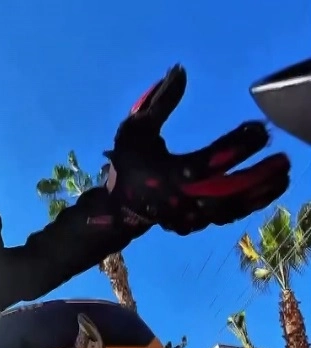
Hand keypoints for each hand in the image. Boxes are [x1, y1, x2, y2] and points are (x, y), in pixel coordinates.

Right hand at [104, 65, 289, 235]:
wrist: (118, 208)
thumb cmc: (129, 162)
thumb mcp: (137, 127)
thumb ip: (160, 101)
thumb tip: (181, 70)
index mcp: (169, 174)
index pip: (211, 161)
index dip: (238, 147)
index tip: (259, 130)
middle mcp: (183, 199)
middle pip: (228, 191)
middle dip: (258, 175)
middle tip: (283, 159)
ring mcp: (190, 216)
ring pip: (230, 208)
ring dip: (259, 194)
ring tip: (282, 177)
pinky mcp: (195, 224)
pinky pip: (225, 217)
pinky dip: (247, 205)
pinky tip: (265, 192)